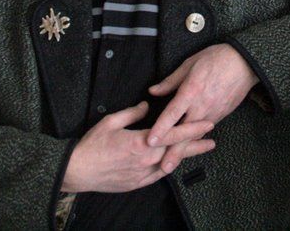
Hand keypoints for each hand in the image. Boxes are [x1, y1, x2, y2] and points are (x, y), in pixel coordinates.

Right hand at [60, 101, 214, 192]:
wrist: (77, 171)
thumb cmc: (91, 146)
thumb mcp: (111, 122)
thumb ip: (132, 113)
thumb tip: (145, 106)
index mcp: (141, 142)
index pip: (173, 134)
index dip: (192, 129)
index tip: (207, 124)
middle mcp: (145, 160)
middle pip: (177, 151)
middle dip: (196, 144)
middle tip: (212, 140)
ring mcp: (142, 174)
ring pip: (170, 163)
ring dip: (184, 156)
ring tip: (199, 150)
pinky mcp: (137, 183)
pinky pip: (158, 175)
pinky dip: (168, 166)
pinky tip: (174, 162)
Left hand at [146, 44, 258, 171]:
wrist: (244, 63)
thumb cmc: (216, 59)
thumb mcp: (190, 64)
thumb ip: (171, 81)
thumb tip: (153, 92)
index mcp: (191, 91)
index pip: (173, 113)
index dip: (161, 128)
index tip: (150, 141)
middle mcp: (202, 105)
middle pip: (185, 133)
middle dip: (174, 152)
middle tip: (164, 168)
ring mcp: (213, 112)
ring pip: (196, 135)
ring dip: (185, 150)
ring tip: (173, 164)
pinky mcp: (221, 115)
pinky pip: (205, 130)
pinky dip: (196, 140)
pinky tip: (188, 148)